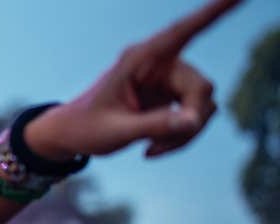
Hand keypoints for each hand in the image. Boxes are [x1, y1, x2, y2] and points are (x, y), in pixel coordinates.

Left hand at [26, 0, 240, 159]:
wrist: (72, 135)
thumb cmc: (85, 128)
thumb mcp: (114, 132)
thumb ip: (153, 126)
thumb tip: (194, 121)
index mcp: (139, 59)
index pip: (180, 33)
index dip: (211, 14)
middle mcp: (159, 63)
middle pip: (201, 87)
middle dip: (189, 121)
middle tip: (158, 146)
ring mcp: (169, 79)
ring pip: (203, 104)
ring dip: (184, 133)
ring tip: (151, 149)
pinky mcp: (173, 96)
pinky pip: (196, 116)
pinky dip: (181, 137)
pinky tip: (152, 148)